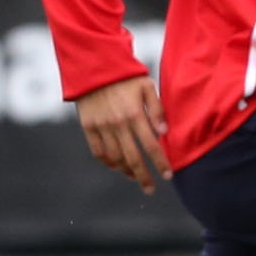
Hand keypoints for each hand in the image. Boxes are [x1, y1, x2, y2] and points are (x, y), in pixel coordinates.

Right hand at [74, 75, 168, 192]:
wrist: (94, 66)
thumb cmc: (125, 76)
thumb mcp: (147, 86)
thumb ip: (157, 108)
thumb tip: (164, 131)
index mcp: (135, 114)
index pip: (151, 146)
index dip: (160, 163)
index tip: (168, 176)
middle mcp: (118, 124)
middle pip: (133, 158)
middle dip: (144, 177)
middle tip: (150, 189)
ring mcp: (101, 127)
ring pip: (115, 158)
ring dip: (126, 171)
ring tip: (135, 176)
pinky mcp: (88, 126)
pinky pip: (98, 151)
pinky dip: (108, 162)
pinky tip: (116, 166)